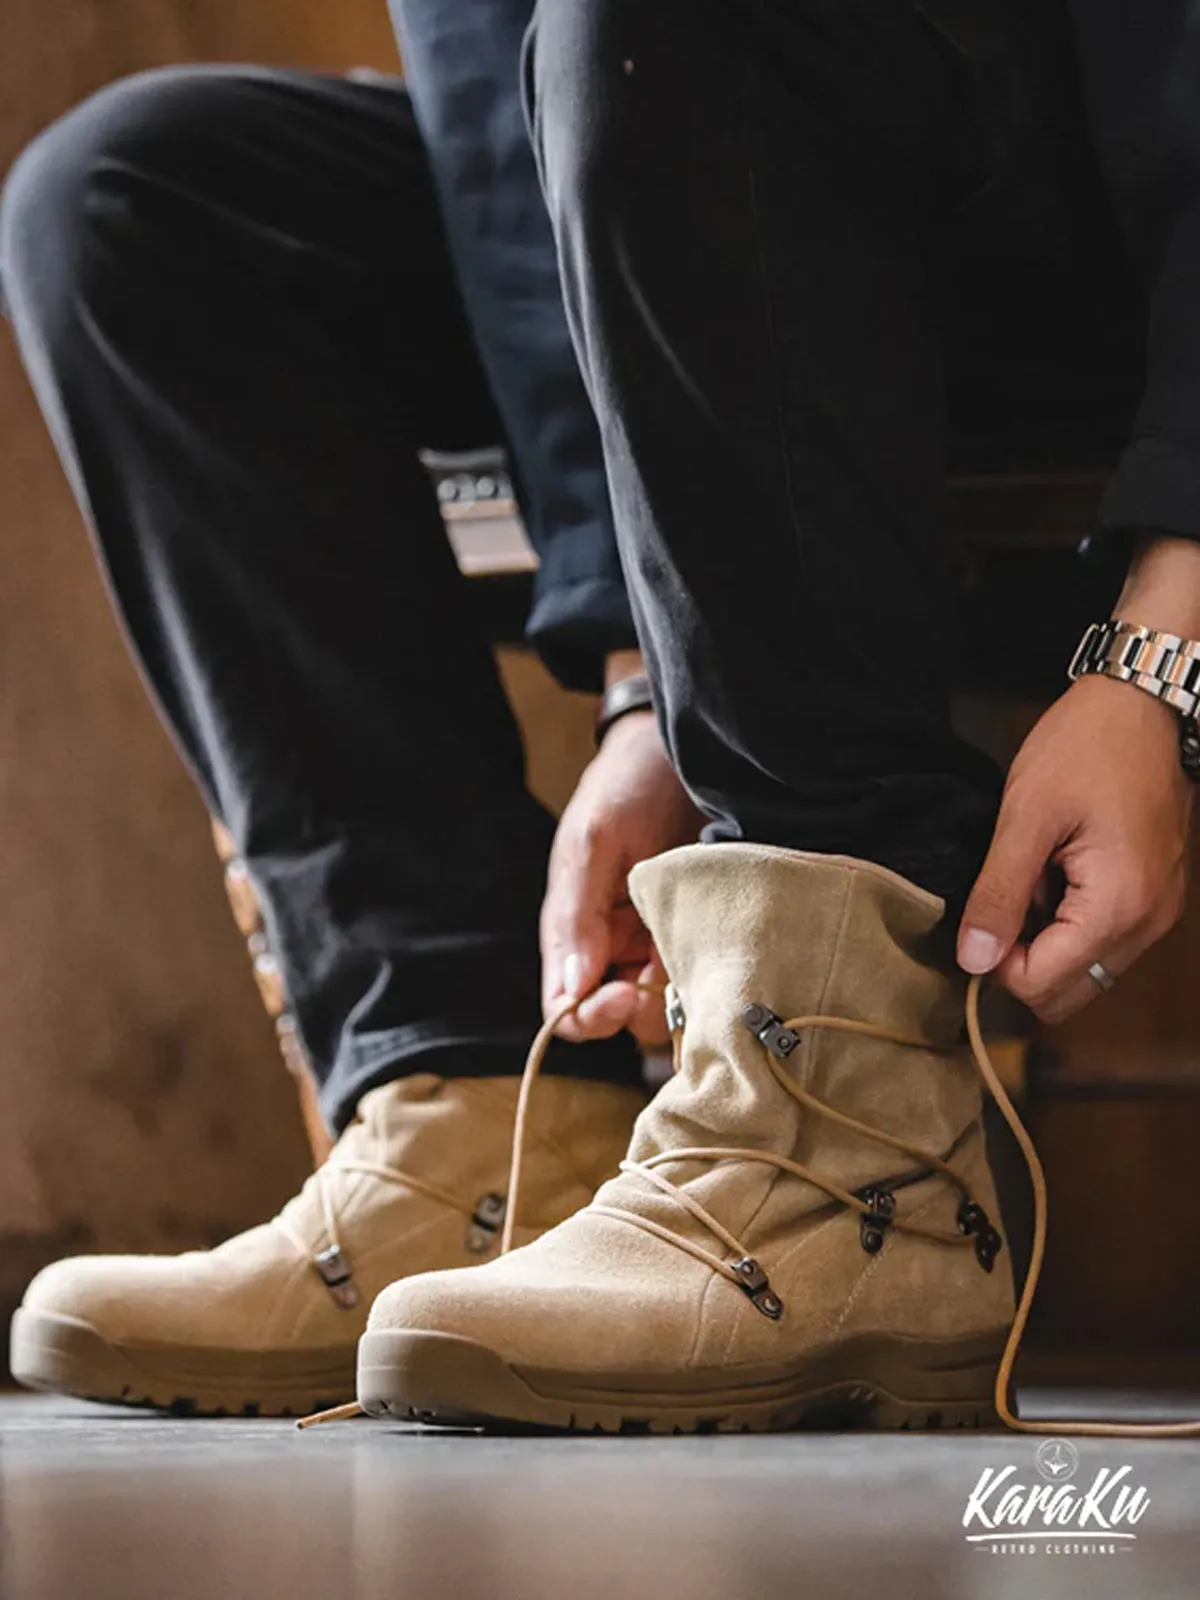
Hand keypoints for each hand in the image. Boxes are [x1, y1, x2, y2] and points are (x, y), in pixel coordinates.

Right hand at [541, 707, 703, 1044]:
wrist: (684, 745)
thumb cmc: (626, 784)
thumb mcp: (594, 841)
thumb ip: (576, 916)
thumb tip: (572, 989)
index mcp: (575, 932)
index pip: (569, 1007)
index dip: (592, 1016)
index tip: (624, 994)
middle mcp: (616, 948)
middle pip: (624, 1019)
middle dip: (647, 1011)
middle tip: (676, 979)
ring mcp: (662, 943)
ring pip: (671, 1007)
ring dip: (689, 997)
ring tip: (708, 953)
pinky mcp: (705, 934)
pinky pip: (709, 976)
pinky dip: (719, 975)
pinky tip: (731, 948)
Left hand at [957, 673, 1190, 1020]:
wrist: (1143, 704)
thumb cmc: (1087, 746)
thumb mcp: (1026, 816)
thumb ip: (999, 894)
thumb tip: (973, 960)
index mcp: (1119, 908)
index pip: (1042, 987)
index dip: (996, 963)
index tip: (980, 915)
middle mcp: (1148, 925)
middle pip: (1067, 995)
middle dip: (1020, 964)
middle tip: (999, 903)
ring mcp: (1156, 914)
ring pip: (1084, 973)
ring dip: (1044, 944)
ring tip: (1032, 880)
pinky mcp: (1152, 899)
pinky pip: (1102, 942)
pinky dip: (1068, 925)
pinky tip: (1054, 875)